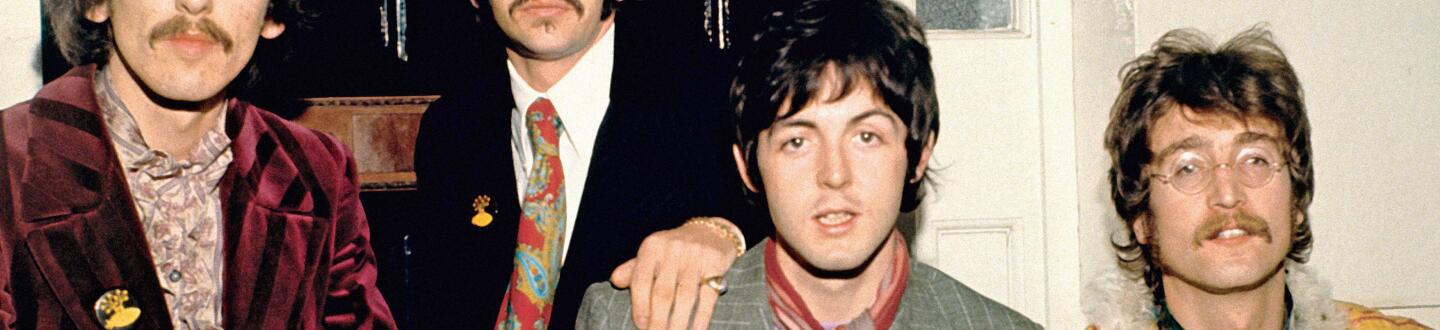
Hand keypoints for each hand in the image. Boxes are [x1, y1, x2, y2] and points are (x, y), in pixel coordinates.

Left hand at [610, 217, 740, 329]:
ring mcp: (695, 256)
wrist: (712, 231)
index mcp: (652, 247)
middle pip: (663, 293)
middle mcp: (672, 249)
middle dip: (658, 321)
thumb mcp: (653, 253)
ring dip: (679, 323)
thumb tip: (615, 280)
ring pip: (685, 297)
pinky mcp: (715, 263)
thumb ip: (634, 268)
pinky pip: (708, 295)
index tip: (641, 327)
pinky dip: (702, 317)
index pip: (641, 281)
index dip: (639, 307)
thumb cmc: (675, 250)